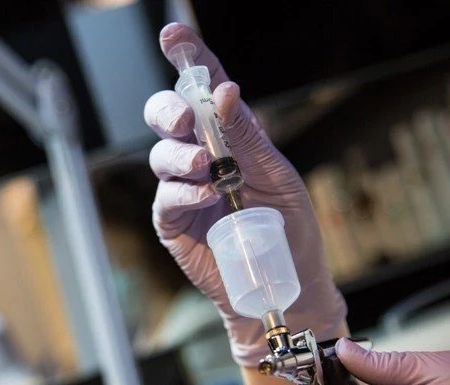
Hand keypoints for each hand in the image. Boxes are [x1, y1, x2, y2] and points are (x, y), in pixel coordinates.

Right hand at [144, 23, 344, 365]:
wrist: (285, 284)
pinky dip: (183, 191)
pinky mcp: (172, 222)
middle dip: (168, 110)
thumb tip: (224, 90)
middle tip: (185, 119)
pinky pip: (165, 196)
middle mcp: (201, 157)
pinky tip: (208, 195)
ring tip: (209, 169)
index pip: (202, 91)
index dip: (188, 59)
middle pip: (165, 116)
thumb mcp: (276, 174)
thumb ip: (248, 136)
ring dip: (180, 154)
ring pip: (160, 154)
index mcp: (229, 137)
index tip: (174, 36)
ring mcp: (182, 189)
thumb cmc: (289, 228)